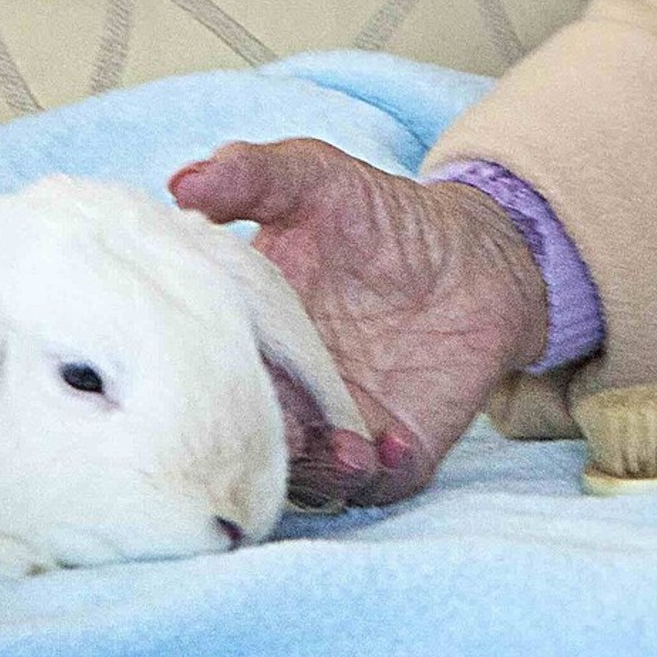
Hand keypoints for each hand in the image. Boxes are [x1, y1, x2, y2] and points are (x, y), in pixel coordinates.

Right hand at [169, 140, 547, 505]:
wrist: (473, 249)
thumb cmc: (378, 213)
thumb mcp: (312, 176)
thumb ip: (250, 175)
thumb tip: (183, 184)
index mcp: (247, 332)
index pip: (210, 367)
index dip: (206, 378)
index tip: (215, 374)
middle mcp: (283, 389)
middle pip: (250, 432)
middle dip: (259, 441)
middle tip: (280, 426)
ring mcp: (337, 422)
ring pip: (309, 472)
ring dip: (320, 468)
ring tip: (344, 446)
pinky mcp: (397, 446)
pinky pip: (380, 482)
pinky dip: (381, 472)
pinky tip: (390, 443)